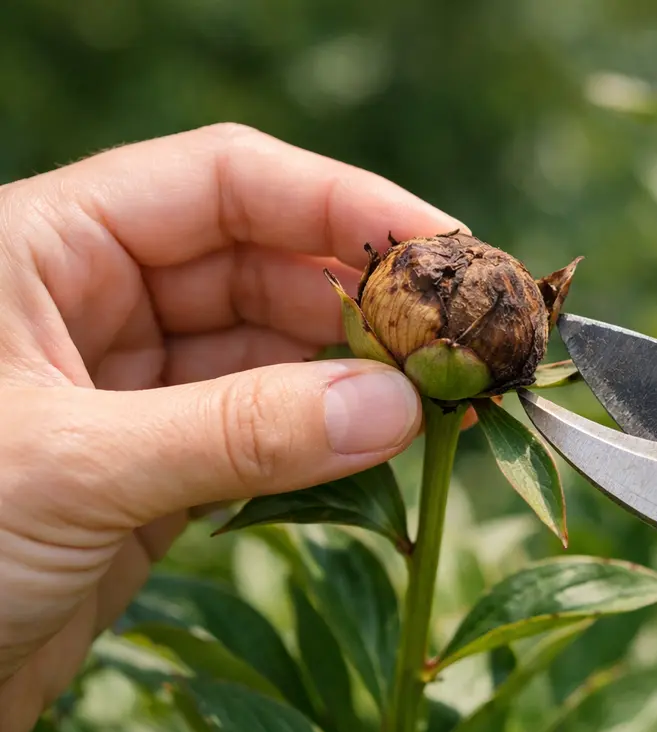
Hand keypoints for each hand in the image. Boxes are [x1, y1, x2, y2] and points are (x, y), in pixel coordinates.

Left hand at [0, 123, 464, 731]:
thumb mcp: (73, 469)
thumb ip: (239, 432)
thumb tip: (395, 407)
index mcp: (45, 247)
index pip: (222, 183)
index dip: (339, 203)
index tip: (442, 246)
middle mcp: (91, 302)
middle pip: (261, 265)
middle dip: (363, 299)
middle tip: (459, 338)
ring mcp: (128, 388)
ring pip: (269, 353)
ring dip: (353, 374)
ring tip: (437, 396)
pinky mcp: (153, 469)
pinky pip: (260, 431)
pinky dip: (322, 438)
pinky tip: (380, 445)